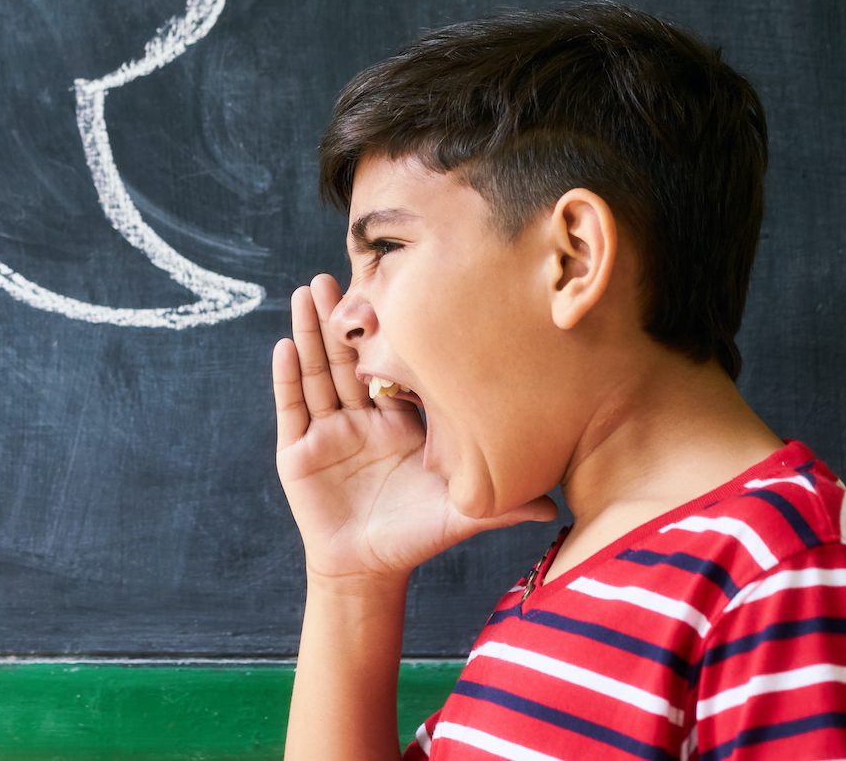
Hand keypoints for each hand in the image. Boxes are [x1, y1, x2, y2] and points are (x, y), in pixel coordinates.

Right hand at [272, 273, 556, 583]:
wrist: (367, 571)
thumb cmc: (414, 537)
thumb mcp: (460, 513)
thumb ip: (503, 505)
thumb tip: (561, 507)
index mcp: (398, 423)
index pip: (390, 368)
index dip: (389, 334)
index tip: (393, 294)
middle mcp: (360, 418)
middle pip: (348, 358)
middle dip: (341, 317)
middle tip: (338, 274)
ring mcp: (327, 432)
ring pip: (317, 373)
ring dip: (310, 332)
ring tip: (307, 292)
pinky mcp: (297, 451)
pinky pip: (292, 407)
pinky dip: (287, 377)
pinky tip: (284, 346)